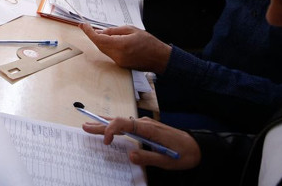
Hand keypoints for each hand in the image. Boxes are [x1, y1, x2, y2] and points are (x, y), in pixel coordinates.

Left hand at [80, 23, 171, 72]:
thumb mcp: (132, 30)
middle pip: (99, 45)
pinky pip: (109, 54)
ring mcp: (119, 61)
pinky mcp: (121, 64)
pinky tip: (107, 40)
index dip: (89, 32)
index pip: (99, 39)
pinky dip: (106, 46)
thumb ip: (115, 31)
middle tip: (87, 27)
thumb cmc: (149, 43)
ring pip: (103, 50)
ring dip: (99, 41)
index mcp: (121, 45)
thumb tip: (102, 32)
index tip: (83, 26)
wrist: (160, 58)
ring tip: (98, 32)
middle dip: (92, 35)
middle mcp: (118, 55)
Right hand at [82, 117, 200, 169]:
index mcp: (149, 129)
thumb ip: (148, 157)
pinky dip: (114, 126)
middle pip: (119, 121)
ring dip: (105, 124)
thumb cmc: (183, 154)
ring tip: (89, 124)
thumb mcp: (167, 160)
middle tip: (84, 126)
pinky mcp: (146, 129)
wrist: (197, 148)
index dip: (111, 130)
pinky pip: (127, 125)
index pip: (124, 123)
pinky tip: (108, 127)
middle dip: (101, 124)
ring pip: (121, 122)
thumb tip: (130, 155)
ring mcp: (145, 125)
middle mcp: (144, 123)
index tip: (105, 142)